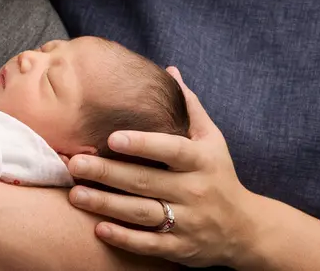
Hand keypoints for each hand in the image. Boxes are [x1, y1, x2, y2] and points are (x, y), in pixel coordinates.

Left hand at [66, 67, 260, 267]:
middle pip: (147, 181)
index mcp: (202, 160)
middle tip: (75, 162)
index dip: (143, 143)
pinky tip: (98, 228)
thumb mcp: (212, 139)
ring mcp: (188, 222)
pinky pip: (149, 244)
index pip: (172, 149)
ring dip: (106, 204)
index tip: (113, 137)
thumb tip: (170, 71)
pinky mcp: (181, 248)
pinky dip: (124, 238)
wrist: (245, 229)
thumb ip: (190, 107)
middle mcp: (195, 191)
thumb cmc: (219, 175)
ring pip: (143, 213)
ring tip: (75, 193)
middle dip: (107, 172)